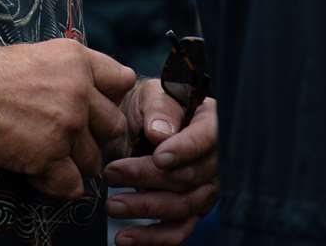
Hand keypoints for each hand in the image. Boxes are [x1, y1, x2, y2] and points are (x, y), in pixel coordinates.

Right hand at [0, 39, 135, 199]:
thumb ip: (68, 71)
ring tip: (44, 152)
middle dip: (96, 135)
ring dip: (73, 161)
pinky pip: (73, 185)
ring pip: (94, 160)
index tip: (95, 105)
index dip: (110, 96)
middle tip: (70, 136)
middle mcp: (79, 91)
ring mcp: (68, 126)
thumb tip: (88, 90)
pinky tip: (38, 170)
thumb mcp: (35, 55)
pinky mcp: (52, 157)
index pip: (122, 80)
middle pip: (114, 126)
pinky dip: (57, 184)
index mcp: (76, 60)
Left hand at [103, 80, 218, 243]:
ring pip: (182, 207)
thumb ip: (159, 110)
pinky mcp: (190, 211)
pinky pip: (178, 230)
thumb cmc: (149, 105)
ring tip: (112, 205)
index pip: (206, 139)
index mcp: (210, 123)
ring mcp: (205, 190)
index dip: (184, 150)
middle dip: (148, 178)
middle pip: (188, 177)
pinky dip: (153, 237)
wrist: (139, 120)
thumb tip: (161, 135)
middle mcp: (214, 161)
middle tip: (111, 173)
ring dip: (145, 208)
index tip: (158, 157)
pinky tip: (126, 238)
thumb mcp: (152, 94)